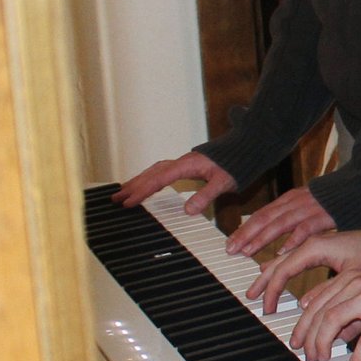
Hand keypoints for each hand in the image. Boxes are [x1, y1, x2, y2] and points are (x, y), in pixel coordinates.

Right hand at [115, 151, 236, 217]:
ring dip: (138, 181)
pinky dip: (148, 178)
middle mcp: (181, 162)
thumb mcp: (223, 182)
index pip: (159, 179)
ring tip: (122, 192)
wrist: (244, 150)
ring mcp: (181, 163)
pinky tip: (144, 184)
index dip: (143, 191)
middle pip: (151, 174)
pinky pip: (160, 171)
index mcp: (186, 165)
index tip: (129, 202)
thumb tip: (188, 210)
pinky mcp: (184, 166)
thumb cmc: (235, 165)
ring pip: (153, 171)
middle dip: (133, 186)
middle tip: (116, 199)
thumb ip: (206, 195)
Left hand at [227, 185, 337, 258]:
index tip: (231, 244)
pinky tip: (283, 251)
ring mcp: (310, 208)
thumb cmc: (335, 202)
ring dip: (262, 238)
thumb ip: (292, 220)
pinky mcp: (326, 215)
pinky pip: (306, 227)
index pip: (262, 215)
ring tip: (248, 252)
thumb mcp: (308, 206)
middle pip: (265, 218)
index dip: (245, 229)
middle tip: (231, 250)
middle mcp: (296, 202)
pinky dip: (294, 239)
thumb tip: (277, 244)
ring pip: (281, 223)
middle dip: (246, 235)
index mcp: (290, 199)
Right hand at [247, 223, 360, 311]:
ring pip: (283, 260)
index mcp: (316, 247)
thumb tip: (321, 323)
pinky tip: (277, 279)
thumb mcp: (359, 279)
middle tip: (252, 299)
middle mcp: (312, 244)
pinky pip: (293, 260)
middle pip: (277, 262)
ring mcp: (315, 244)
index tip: (268, 308)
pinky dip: (282, 270)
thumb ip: (338, 300)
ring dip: (269, 276)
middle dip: (263, 281)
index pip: (283, 269)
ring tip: (258, 292)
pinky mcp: (321, 249)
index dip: (272, 290)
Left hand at [290, 270, 360, 360]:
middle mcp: (358, 283)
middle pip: (320, 313)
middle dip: (309, 339)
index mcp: (352, 277)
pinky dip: (357, 356)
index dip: (302, 325)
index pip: (316, 302)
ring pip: (334, 321)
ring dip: (324, 345)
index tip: (297, 342)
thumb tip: (331, 329)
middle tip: (308, 357)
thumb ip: (351, 305)